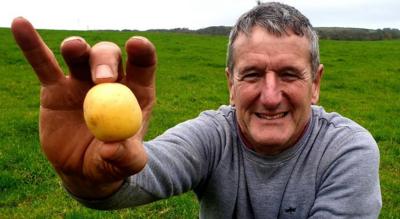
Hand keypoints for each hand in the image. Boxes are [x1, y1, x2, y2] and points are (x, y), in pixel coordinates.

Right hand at [11, 17, 155, 197]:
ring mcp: (81, 81)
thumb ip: (126, 157)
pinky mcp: (55, 88)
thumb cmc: (113, 162)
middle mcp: (109, 82)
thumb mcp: (127, 164)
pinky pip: (43, 64)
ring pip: (80, 55)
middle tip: (102, 80)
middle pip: (109, 57)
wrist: (84, 169)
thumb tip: (111, 147)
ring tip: (74, 50)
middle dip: (105, 61)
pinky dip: (32, 46)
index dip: (142, 51)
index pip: (142, 65)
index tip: (136, 44)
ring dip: (77, 48)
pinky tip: (21, 25)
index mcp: (135, 93)